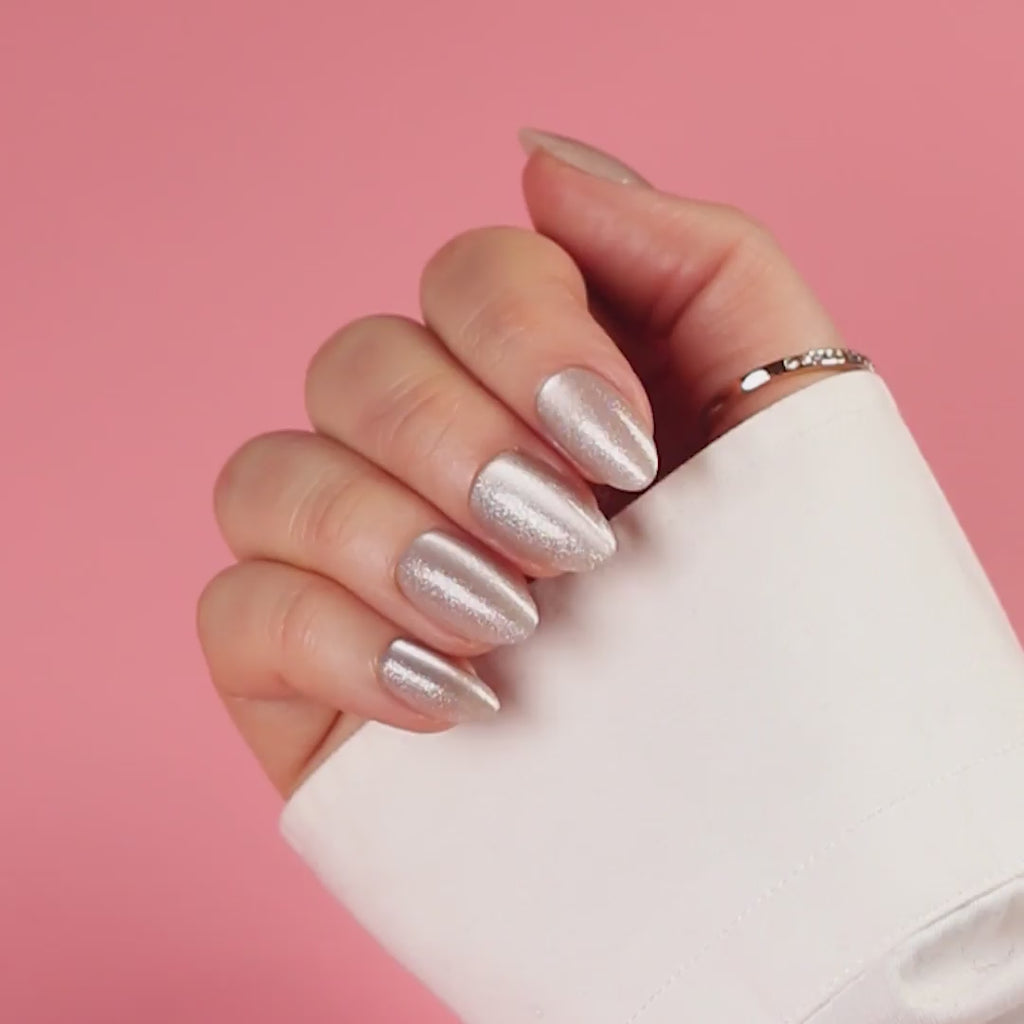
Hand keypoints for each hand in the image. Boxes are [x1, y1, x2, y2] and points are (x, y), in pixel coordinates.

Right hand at [197, 130, 843, 794]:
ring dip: (388, 536)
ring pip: (264, 474)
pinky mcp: (306, 681)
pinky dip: (336, 638)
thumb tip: (542, 164)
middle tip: (574, 545)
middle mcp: (438, 466)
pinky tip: (457, 698)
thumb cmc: (790, 626)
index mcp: (541, 395)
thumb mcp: (788, 415)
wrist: (772, 836)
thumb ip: (695, 260)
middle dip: (457, 443)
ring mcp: (359, 571)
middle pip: (354, 364)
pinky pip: (236, 609)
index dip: (525, 335)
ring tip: (515, 623)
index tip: (621, 448)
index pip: (466, 275)